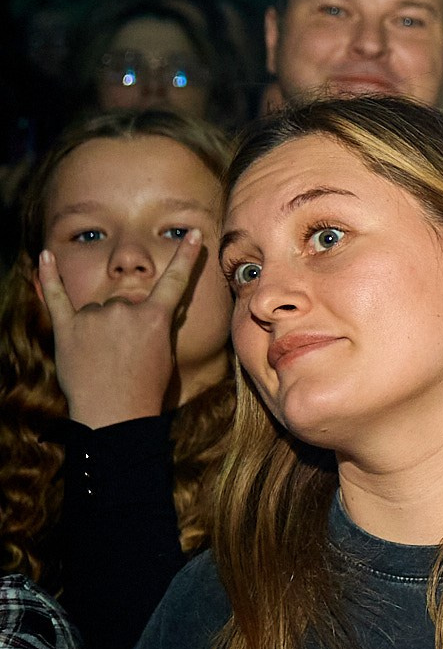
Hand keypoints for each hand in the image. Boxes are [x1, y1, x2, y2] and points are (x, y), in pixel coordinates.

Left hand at [37, 231, 204, 427]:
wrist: (113, 415)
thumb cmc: (145, 391)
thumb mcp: (165, 356)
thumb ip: (155, 328)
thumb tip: (143, 315)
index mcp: (154, 318)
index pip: (175, 280)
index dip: (186, 256)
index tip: (192, 233)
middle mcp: (124, 310)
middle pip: (125, 304)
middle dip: (124, 324)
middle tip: (124, 355)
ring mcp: (93, 318)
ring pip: (98, 311)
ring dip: (99, 329)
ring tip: (102, 358)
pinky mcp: (67, 328)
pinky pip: (56, 297)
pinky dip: (49, 276)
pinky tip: (46, 256)